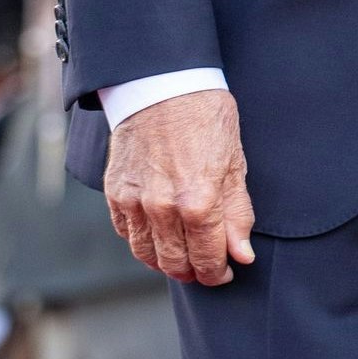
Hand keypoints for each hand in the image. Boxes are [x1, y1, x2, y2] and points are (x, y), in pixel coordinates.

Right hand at [105, 90, 255, 286]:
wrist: (163, 86)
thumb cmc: (206, 119)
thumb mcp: (235, 165)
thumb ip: (237, 214)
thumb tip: (242, 254)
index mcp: (198, 202)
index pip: (207, 259)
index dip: (218, 273)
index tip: (226, 272)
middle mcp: (162, 208)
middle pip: (175, 263)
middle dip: (194, 272)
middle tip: (207, 269)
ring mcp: (134, 202)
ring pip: (147, 254)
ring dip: (166, 262)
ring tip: (184, 257)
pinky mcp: (115, 193)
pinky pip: (126, 233)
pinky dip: (142, 243)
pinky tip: (159, 237)